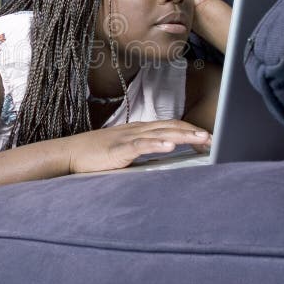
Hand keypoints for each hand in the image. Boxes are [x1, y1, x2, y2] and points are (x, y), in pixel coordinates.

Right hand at [65, 120, 210, 172]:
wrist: (69, 153)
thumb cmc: (95, 155)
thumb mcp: (124, 151)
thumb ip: (143, 151)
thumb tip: (165, 157)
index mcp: (139, 130)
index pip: (170, 126)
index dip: (190, 130)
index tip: (208, 138)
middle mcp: (136, 130)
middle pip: (171, 126)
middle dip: (193, 132)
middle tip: (213, 138)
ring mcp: (127, 138)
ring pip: (160, 134)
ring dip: (183, 136)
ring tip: (201, 140)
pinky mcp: (117, 149)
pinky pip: (140, 146)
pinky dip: (156, 145)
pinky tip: (169, 147)